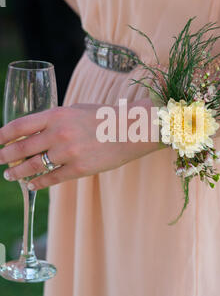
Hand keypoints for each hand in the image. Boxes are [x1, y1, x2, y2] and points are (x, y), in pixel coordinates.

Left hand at [0, 100, 160, 190]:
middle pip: (21, 148)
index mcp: (56, 115)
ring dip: (17, 172)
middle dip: (4, 156)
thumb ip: (54, 119)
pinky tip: (31, 185)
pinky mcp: (79, 169)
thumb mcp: (76, 110)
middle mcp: (58, 133)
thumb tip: (33, 131)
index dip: (2, 135)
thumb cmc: (103, 117)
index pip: (19, 125)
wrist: (130, 130)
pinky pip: (52, 178)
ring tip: (9, 175)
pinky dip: (38, 183)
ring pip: (33, 166)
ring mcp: (68, 153)